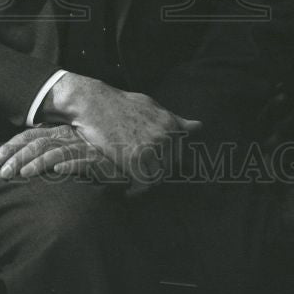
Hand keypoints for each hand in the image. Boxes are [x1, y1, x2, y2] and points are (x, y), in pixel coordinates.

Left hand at [0, 123, 121, 181]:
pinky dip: (70, 165)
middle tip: (2, 172)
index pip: (30, 136)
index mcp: (59, 133)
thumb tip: (20, 163)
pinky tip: (57, 172)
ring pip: (56, 152)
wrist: (125, 158)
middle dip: (17, 156)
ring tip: (23, 174)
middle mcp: (69, 137)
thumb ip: (48, 152)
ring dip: (38, 162)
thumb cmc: (93, 156)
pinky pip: (83, 162)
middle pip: (38, 143)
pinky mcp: (99, 159)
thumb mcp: (67, 150)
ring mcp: (84, 147)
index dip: (11, 146)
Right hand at [40, 74, 202, 192]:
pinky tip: (128, 191)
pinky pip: (142, 183)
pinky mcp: (134, 158)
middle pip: (168, 168)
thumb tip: (199, 126)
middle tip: (140, 177)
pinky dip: (135, 191)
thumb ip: (175, 120)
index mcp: (170, 124)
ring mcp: (150, 147)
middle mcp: (164, 135)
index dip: (165, 164)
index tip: (153, 168)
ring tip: (133, 184)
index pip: (178, 155)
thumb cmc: (121, 104)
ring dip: (145, 184)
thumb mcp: (151, 106)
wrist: (93, 102)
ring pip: (156, 178)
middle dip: (155, 175)